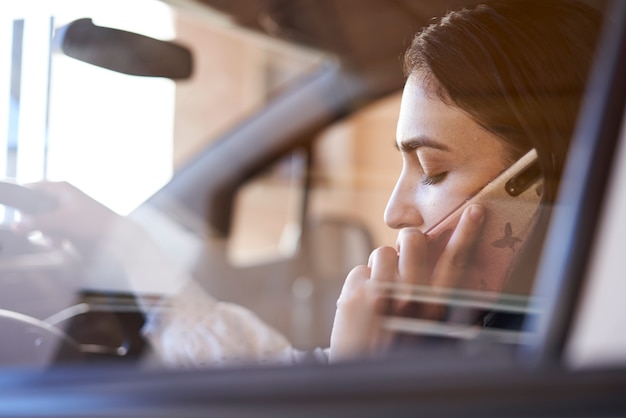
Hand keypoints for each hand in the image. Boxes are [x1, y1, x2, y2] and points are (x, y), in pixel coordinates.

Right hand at [11, 181, 120, 250]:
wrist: (119, 239)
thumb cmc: (95, 224)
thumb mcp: (63, 222)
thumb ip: (39, 222)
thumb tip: (16, 224)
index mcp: (61, 188)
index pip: (32, 188)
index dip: (24, 201)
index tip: (21, 216)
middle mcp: (64, 196)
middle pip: (36, 207)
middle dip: (37, 222)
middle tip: (44, 231)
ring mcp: (68, 210)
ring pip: (44, 220)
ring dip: (47, 232)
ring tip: (57, 240)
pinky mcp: (73, 223)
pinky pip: (55, 229)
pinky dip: (55, 236)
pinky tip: (61, 244)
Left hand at [329, 204, 484, 360]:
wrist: (362, 374)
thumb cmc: (400, 348)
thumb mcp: (431, 329)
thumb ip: (438, 298)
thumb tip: (448, 264)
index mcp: (435, 307)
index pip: (455, 262)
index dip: (466, 234)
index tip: (474, 210)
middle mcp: (411, 297)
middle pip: (413, 240)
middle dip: (409, 240)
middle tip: (406, 254)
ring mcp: (380, 293)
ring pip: (382, 252)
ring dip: (382, 268)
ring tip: (381, 293)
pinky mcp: (354, 294)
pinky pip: (360, 269)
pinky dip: (361, 283)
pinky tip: (363, 304)